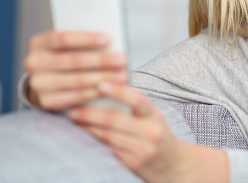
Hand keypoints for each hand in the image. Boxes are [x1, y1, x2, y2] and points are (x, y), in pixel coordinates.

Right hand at [23, 31, 128, 110]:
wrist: (46, 82)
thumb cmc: (65, 58)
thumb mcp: (68, 46)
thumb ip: (82, 42)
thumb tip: (110, 41)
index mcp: (38, 43)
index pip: (62, 38)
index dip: (86, 38)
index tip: (108, 38)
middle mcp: (33, 63)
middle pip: (73, 60)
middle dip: (101, 60)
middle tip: (123, 60)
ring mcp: (38, 84)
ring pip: (76, 80)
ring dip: (103, 78)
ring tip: (122, 76)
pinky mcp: (46, 102)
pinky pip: (75, 97)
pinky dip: (95, 93)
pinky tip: (111, 89)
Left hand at [68, 83, 229, 182]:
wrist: (174, 165)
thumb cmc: (159, 135)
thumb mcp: (153, 117)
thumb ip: (135, 105)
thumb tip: (107, 87)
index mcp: (155, 115)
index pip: (137, 99)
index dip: (119, 91)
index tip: (100, 83)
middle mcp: (150, 132)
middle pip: (115, 120)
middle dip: (90, 113)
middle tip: (73, 107)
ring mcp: (141, 150)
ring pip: (107, 136)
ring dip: (87, 127)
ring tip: (73, 118)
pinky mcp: (132, 164)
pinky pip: (108, 149)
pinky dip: (94, 140)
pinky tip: (83, 134)